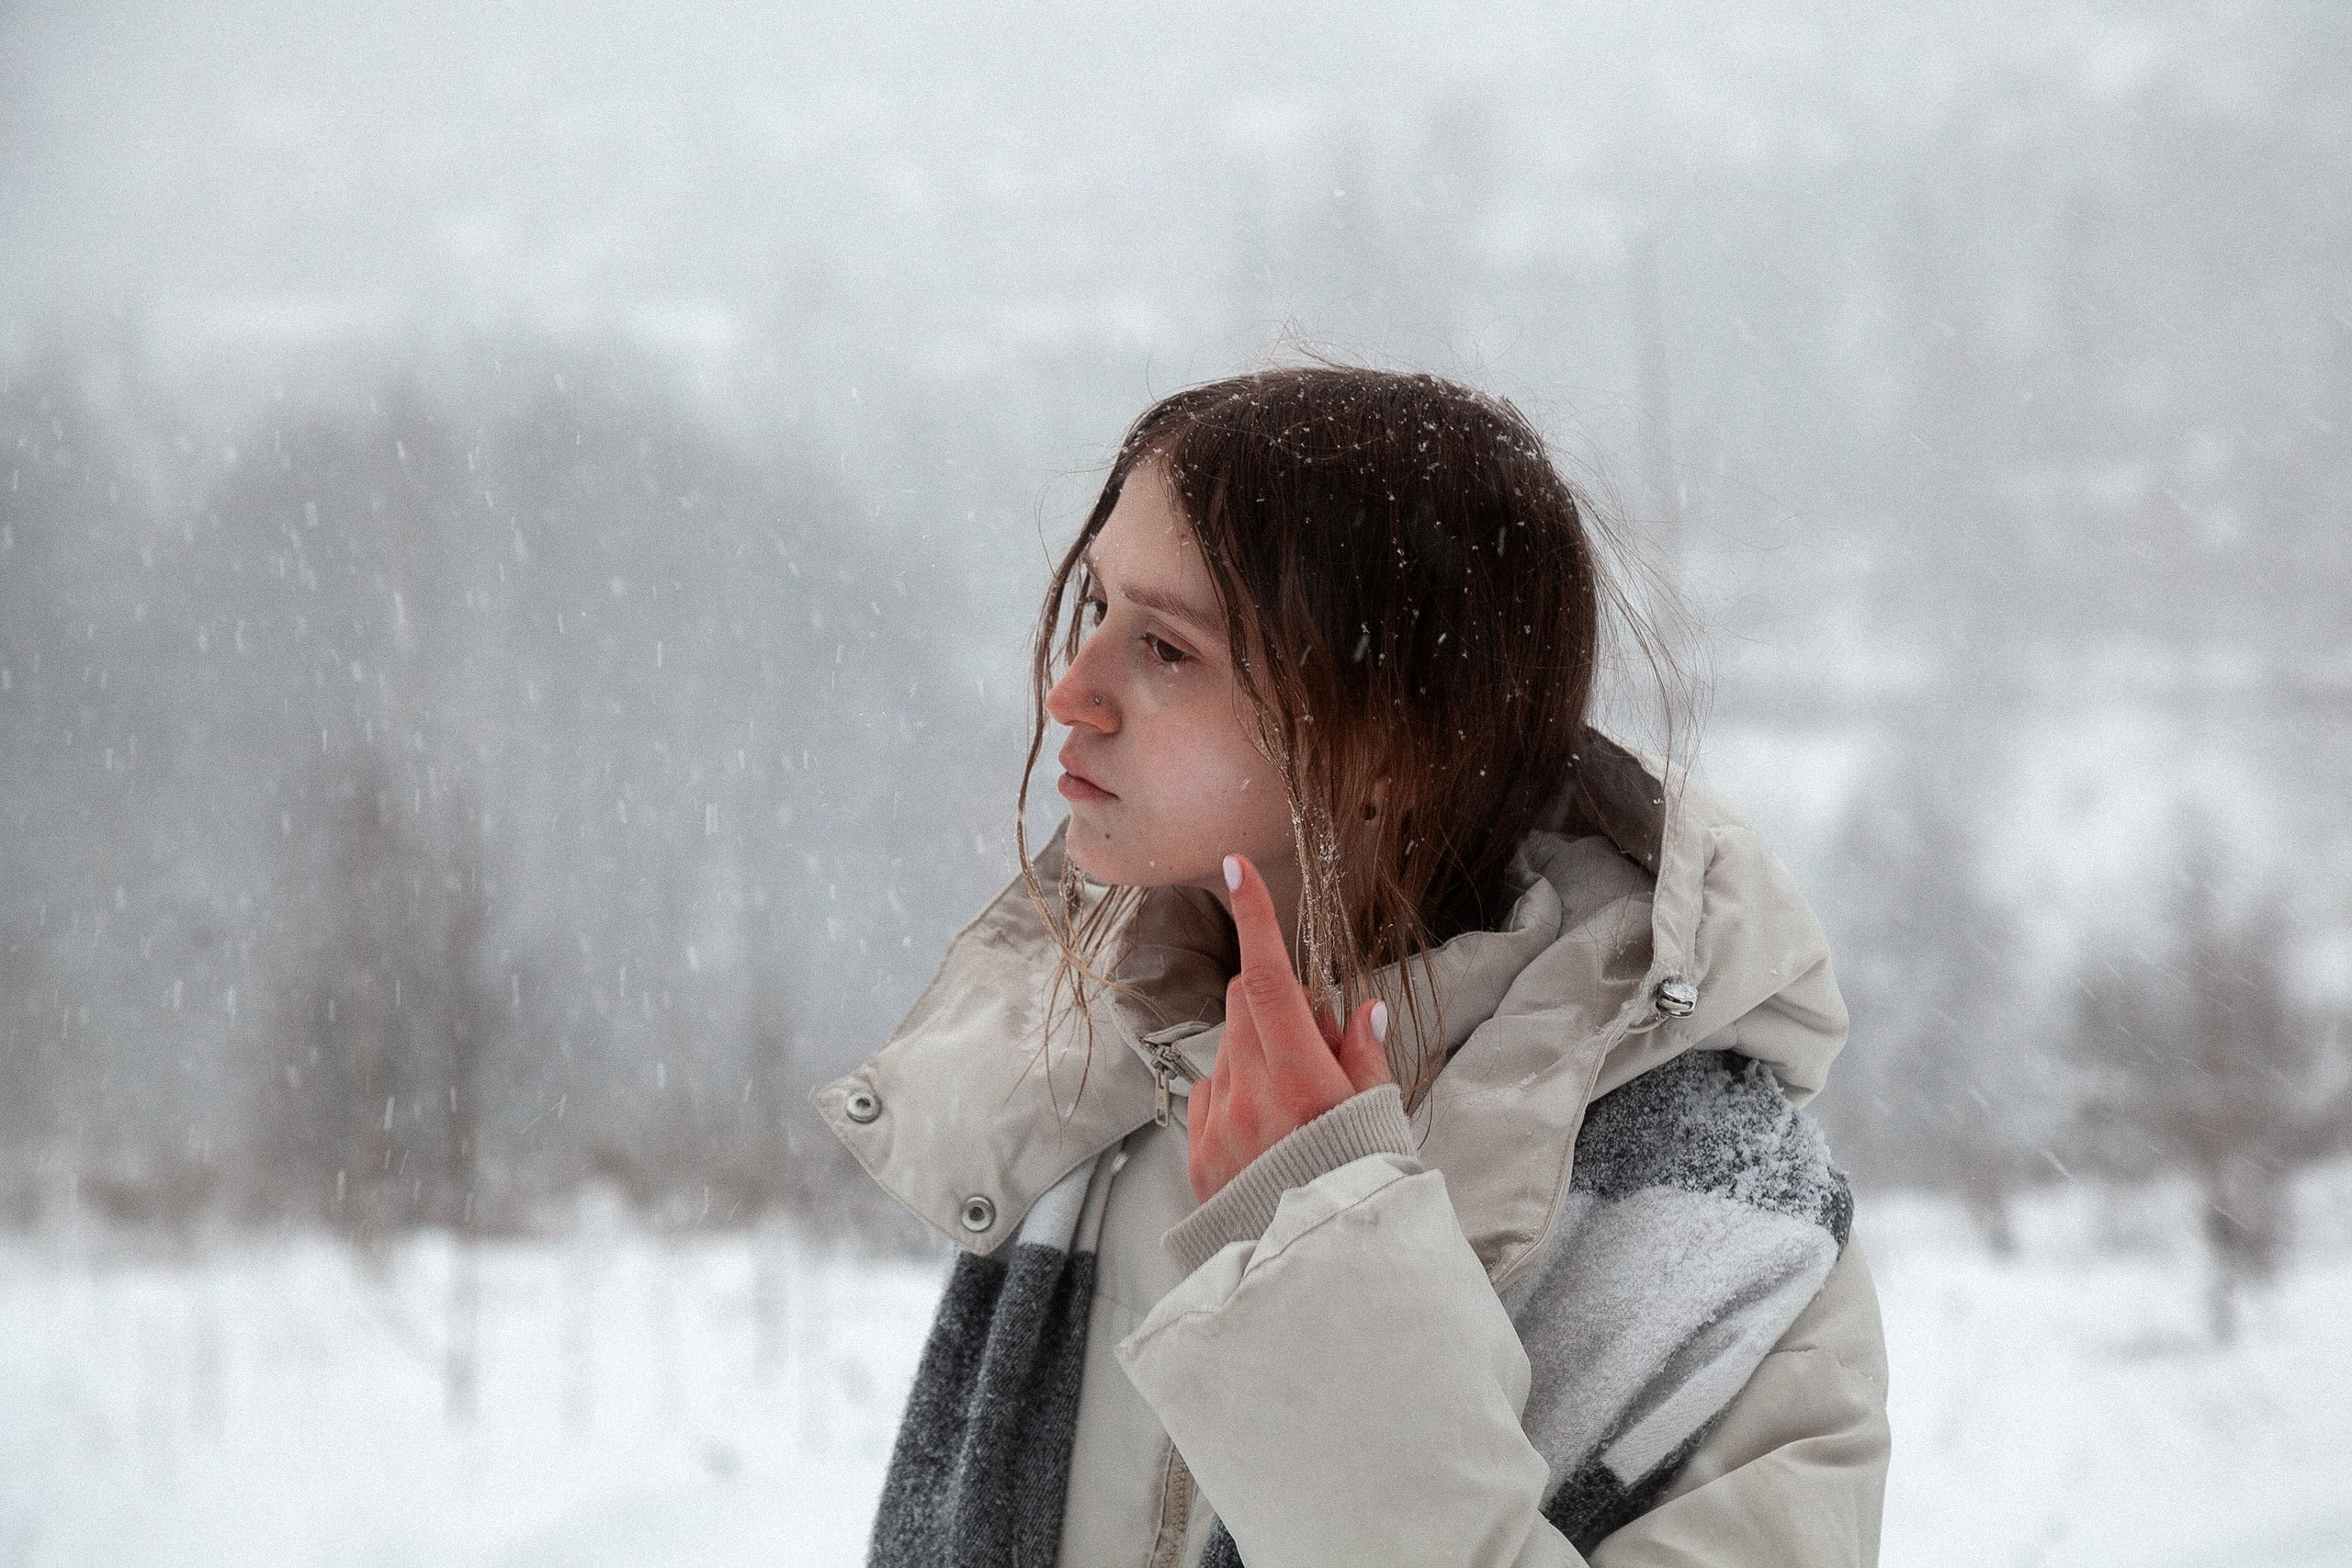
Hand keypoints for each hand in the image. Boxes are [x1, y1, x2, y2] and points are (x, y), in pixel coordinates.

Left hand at [1187, 852, 1391, 1202]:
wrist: (1322, 1274)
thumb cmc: (1363, 1190)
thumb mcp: (1382, 1120)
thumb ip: (1365, 1057)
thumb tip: (1360, 1007)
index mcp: (1302, 1080)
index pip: (1270, 978)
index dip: (1254, 918)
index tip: (1235, 867)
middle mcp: (1249, 1095)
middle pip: (1244, 1003)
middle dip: (1275, 1000)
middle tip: (1317, 1038)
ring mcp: (1216, 1126)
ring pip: (1226, 1048)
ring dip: (1256, 1049)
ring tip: (1294, 1098)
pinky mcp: (1196, 1157)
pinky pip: (1207, 1093)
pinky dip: (1234, 1090)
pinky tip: (1264, 1126)